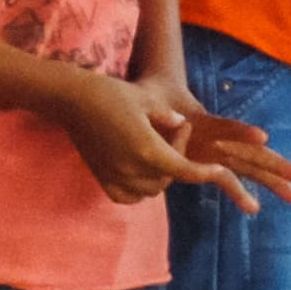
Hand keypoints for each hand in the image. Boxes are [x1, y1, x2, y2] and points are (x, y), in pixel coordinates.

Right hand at [58, 71, 253, 205]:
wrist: (69, 98)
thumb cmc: (109, 93)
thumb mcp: (146, 98)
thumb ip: (168, 116)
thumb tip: (180, 125)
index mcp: (147, 149)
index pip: (185, 170)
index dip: (207, 173)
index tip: (221, 171)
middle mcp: (132, 168)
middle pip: (168, 180)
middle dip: (179, 160)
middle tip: (174, 132)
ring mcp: (114, 175)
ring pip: (150, 190)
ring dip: (161, 176)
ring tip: (157, 151)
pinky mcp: (100, 176)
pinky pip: (127, 196)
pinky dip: (138, 190)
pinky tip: (139, 172)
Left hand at [135, 75, 290, 211]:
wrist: (154, 96)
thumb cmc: (150, 97)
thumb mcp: (150, 100)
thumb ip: (157, 109)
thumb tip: (171, 116)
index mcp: (203, 122)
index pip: (225, 125)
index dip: (240, 130)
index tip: (262, 136)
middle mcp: (215, 137)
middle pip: (248, 150)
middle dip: (274, 164)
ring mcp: (215, 150)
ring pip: (249, 165)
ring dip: (271, 180)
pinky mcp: (208, 161)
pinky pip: (227, 177)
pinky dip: (239, 191)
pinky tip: (253, 208)